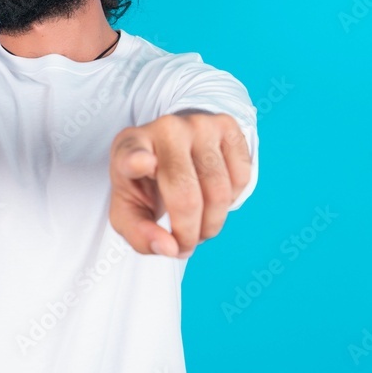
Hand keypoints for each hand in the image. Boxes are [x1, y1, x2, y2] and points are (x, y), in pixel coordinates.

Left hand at [108, 111, 251, 258]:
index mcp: (129, 146)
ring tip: (199, 225)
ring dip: (212, 224)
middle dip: (189, 233)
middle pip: (186, 195)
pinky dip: (232, 201)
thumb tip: (170, 248)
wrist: (169, 148)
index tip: (139, 163)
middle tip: (185, 245)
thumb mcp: (129, 210)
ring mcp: (199, 124)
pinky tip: (214, 196)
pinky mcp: (227, 125)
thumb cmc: (145, 184)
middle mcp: (165, 129)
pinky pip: (241, 178)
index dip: (136, 160)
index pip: (131, 153)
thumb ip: (140, 235)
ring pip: (219, 192)